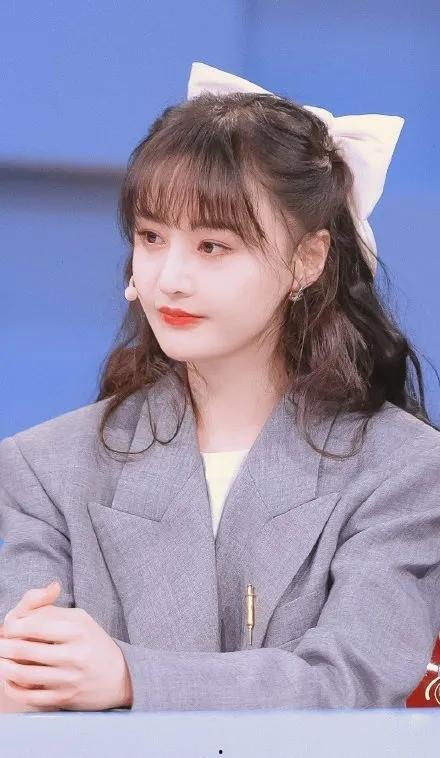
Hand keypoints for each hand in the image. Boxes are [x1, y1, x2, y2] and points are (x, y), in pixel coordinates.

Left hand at [0, 582, 132, 710]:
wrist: (119, 677)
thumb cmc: (93, 643)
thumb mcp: (79, 618)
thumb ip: (50, 610)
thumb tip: (23, 611)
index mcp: (77, 630)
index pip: (35, 624)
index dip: (14, 625)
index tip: (8, 626)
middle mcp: (73, 654)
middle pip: (24, 648)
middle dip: (3, 645)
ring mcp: (68, 679)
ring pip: (22, 673)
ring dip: (3, 666)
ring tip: (1, 660)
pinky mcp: (64, 698)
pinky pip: (28, 696)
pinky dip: (12, 687)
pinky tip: (10, 679)